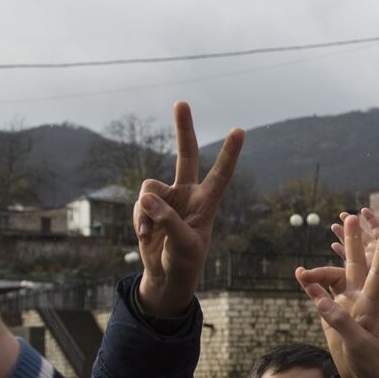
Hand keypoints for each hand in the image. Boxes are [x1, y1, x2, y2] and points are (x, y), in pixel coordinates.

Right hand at [133, 102, 243, 317]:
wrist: (166, 275)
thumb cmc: (184, 262)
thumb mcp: (183, 245)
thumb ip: (167, 220)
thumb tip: (145, 196)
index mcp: (206, 203)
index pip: (221, 174)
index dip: (229, 153)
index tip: (239, 130)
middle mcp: (188, 194)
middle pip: (186, 155)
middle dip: (183, 129)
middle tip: (181, 102)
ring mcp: (167, 198)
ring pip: (148, 188)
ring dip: (145, 211)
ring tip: (150, 234)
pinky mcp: (148, 206)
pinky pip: (139, 204)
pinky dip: (139, 221)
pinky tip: (145, 237)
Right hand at [296, 216, 378, 377]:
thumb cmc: (369, 361)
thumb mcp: (358, 343)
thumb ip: (340, 321)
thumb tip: (320, 301)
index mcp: (372, 304)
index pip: (378, 274)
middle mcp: (359, 298)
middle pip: (355, 264)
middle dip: (353, 241)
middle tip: (350, 217)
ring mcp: (345, 304)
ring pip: (332, 278)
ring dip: (318, 273)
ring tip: (301, 274)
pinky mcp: (332, 314)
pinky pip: (320, 294)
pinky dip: (311, 285)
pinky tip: (301, 277)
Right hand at [331, 208, 378, 273]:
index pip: (375, 227)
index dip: (370, 218)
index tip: (363, 210)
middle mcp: (375, 248)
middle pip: (360, 234)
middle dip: (351, 224)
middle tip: (342, 214)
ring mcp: (368, 257)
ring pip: (352, 244)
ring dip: (342, 235)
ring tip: (334, 226)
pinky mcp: (363, 267)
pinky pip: (349, 259)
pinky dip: (341, 252)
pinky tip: (334, 245)